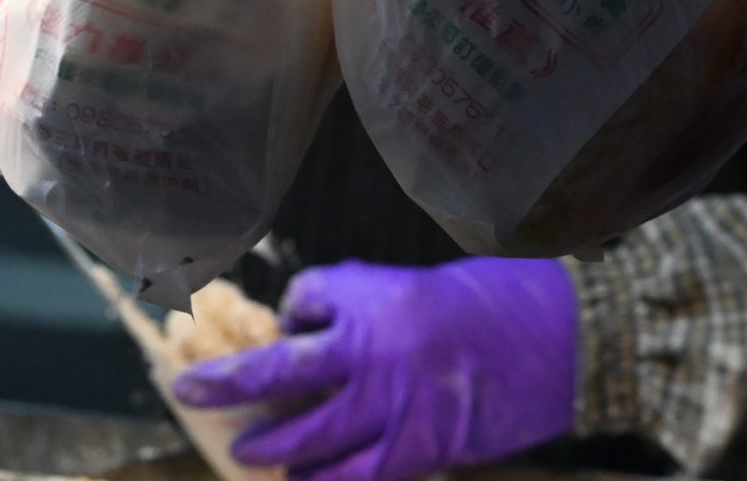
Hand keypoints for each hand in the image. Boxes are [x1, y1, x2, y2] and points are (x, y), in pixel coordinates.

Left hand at [173, 259, 576, 480]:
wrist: (555, 346)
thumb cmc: (480, 307)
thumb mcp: (406, 284)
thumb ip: (346, 298)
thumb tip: (297, 324)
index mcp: (370, 307)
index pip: (297, 309)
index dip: (271, 324)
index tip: (245, 344)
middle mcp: (371, 358)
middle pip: (277, 379)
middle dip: (227, 390)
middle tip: (191, 394)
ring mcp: (392, 411)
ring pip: (308, 441)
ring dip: (272, 450)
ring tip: (250, 456)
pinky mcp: (417, 451)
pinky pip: (354, 479)